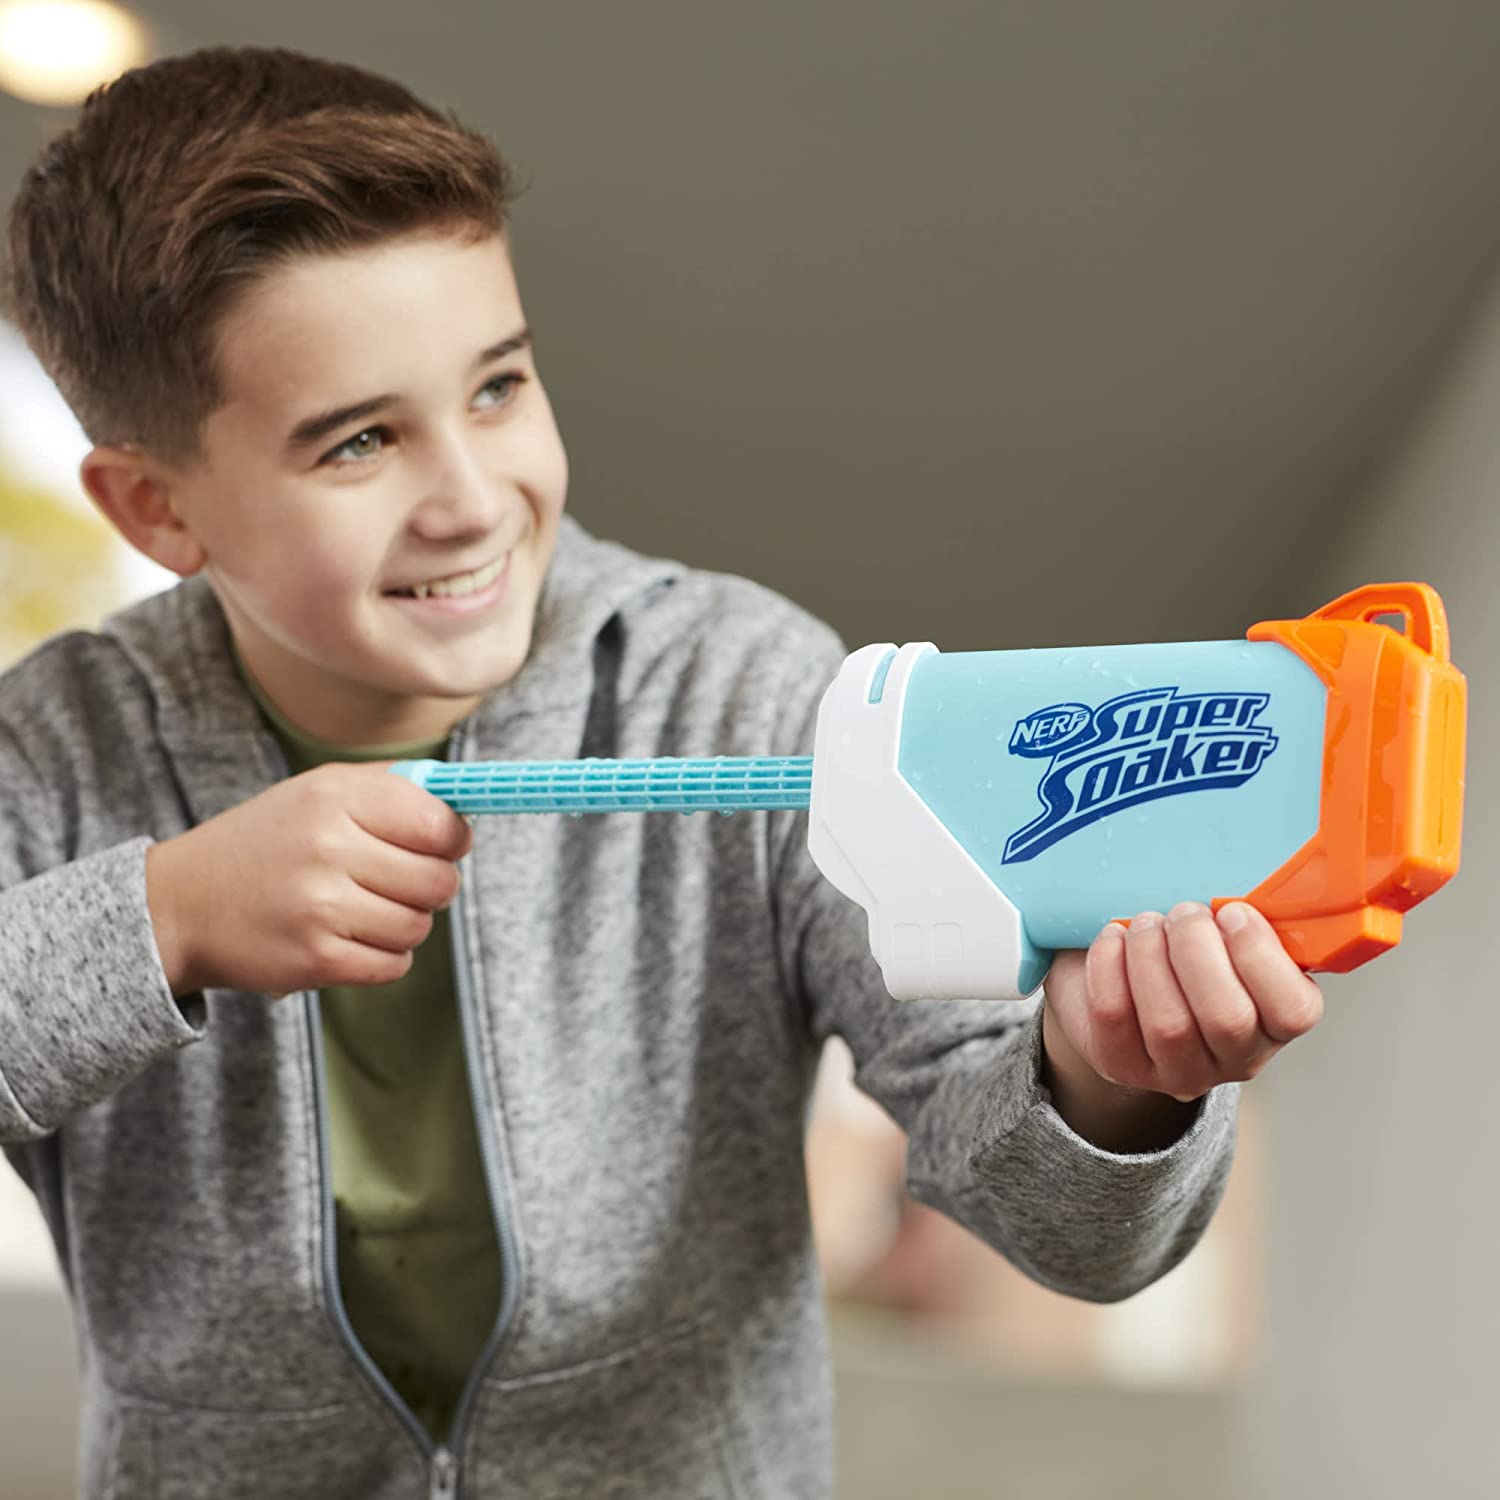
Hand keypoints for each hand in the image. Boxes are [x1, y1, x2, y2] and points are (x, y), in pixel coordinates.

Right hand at [145, 762, 472, 997]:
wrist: (181, 904)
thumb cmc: (267, 842)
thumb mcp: (319, 791)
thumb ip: (393, 788)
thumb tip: (464, 800)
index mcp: (334, 798)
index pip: (440, 825)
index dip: (454, 839)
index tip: (443, 844)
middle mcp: (328, 849)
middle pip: (439, 880)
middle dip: (433, 884)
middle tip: (403, 880)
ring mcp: (321, 908)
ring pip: (419, 926)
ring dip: (404, 922)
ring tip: (365, 909)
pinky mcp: (316, 960)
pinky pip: (394, 964)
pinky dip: (383, 956)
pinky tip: (350, 938)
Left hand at [1040, 901, 1323, 1149]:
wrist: (1118, 977)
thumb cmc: (1184, 948)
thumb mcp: (1227, 933)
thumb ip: (1246, 920)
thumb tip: (1248, 889)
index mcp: (1275, 1023)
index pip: (1293, 1011)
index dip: (1260, 956)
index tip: (1232, 911)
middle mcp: (1234, 1059)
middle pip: (1226, 1019)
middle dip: (1197, 949)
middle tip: (1183, 912)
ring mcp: (1178, 1071)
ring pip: (1168, 1022)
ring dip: (1151, 954)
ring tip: (1147, 923)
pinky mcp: (1121, 1066)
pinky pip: (1114, 1017)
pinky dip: (1109, 965)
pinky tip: (1114, 937)